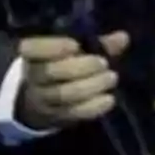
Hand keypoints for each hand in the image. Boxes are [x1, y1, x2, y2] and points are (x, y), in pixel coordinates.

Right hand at [15, 31, 129, 130]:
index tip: (75, 44)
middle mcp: (33, 76)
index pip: (31, 49)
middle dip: (80, 67)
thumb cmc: (61, 66)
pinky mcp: (56, 116)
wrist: (41, 101)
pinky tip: (109, 99)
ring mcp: (43, 99)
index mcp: (32, 55)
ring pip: (63, 94)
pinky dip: (93, 106)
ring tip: (111, 77)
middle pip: (50, 72)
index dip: (52, 47)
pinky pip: (74, 112)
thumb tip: (123, 37)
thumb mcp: (72, 52)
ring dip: (91, 86)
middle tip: (103, 63)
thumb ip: (96, 44)